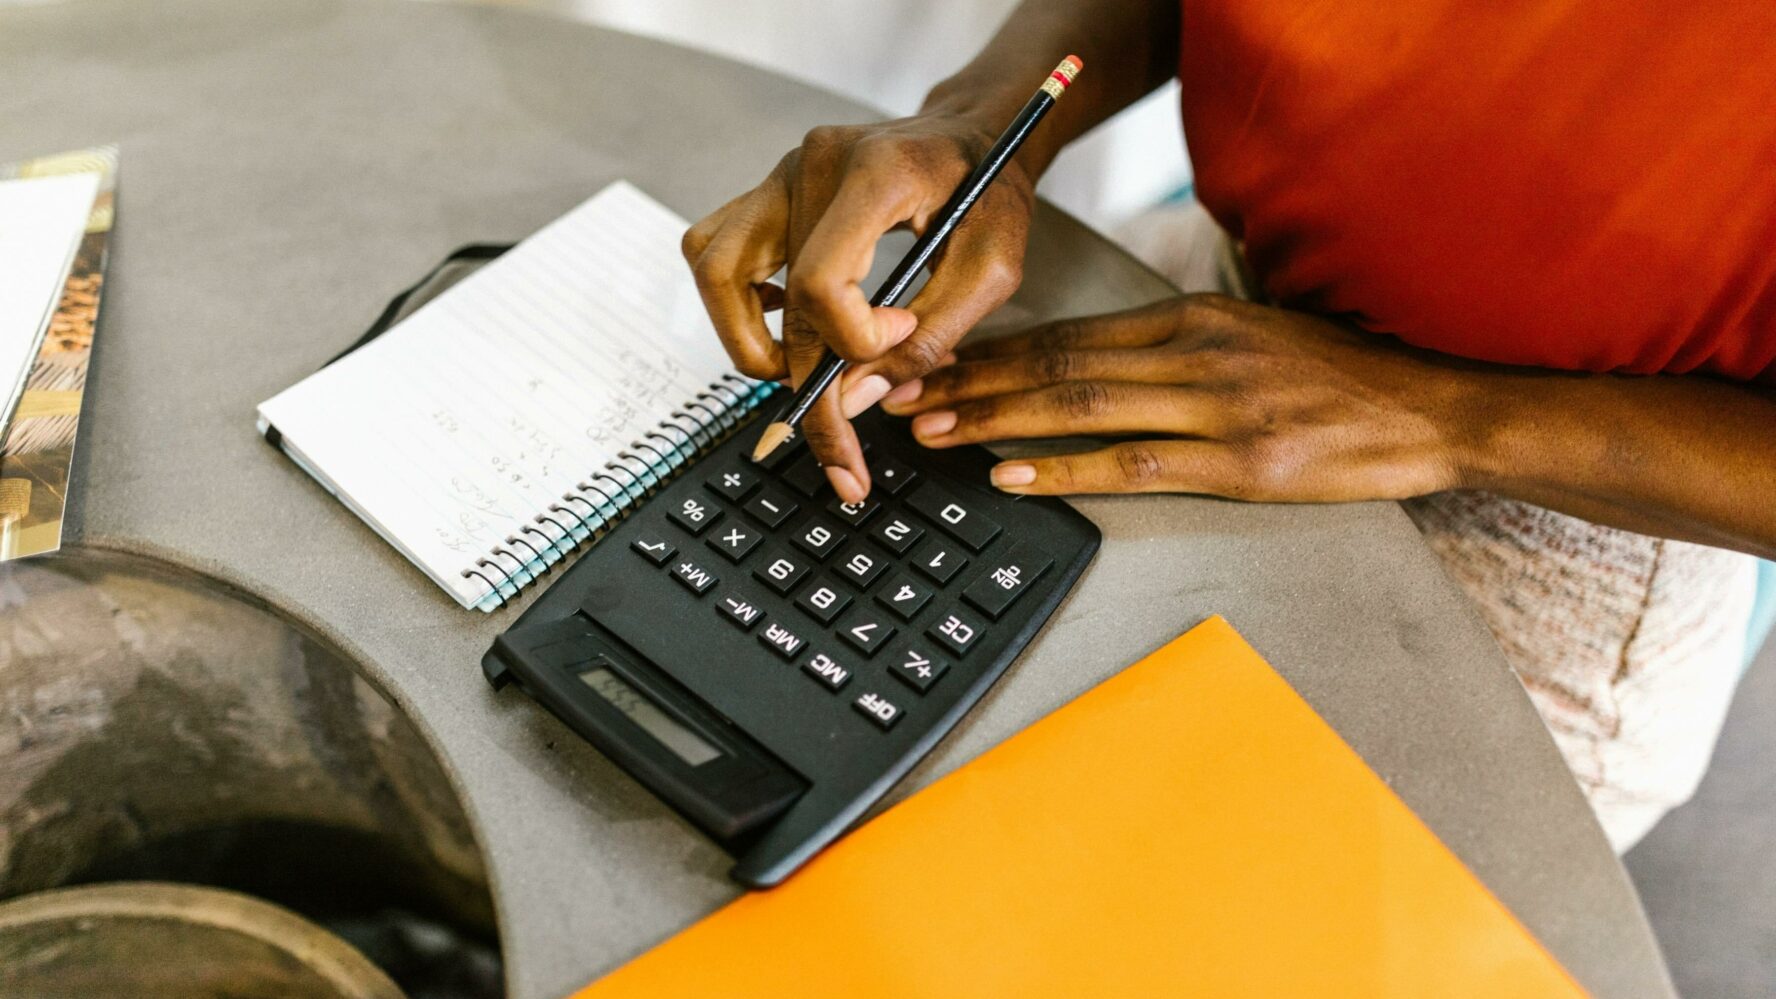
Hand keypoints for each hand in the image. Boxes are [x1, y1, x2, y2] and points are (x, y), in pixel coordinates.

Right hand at [681, 112, 1033, 501]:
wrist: (975, 133)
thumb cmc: (988, 192)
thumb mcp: (991, 269)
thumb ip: (930, 338)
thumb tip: (855, 402)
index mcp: (875, 174)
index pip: (821, 281)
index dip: (852, 338)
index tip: (898, 338)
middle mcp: (812, 165)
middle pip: (777, 298)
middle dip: (808, 390)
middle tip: (841, 454)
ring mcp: (780, 173)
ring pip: (715, 271)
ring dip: (747, 341)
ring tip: (798, 379)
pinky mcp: (768, 189)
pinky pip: (713, 250)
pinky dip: (736, 302)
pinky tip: (785, 322)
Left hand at [881, 294, 1473, 499]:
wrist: (1429, 411)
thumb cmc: (1336, 377)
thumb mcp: (1251, 334)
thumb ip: (1175, 344)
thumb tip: (1094, 362)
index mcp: (1193, 317)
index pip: (1069, 332)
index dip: (992, 350)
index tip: (935, 364)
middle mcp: (1196, 352)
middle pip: (1058, 364)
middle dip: (970, 382)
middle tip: (902, 397)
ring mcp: (1218, 407)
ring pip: (1082, 407)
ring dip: (996, 421)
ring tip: (935, 432)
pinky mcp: (1241, 464)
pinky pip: (1134, 465)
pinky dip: (1064, 470)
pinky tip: (1013, 475)